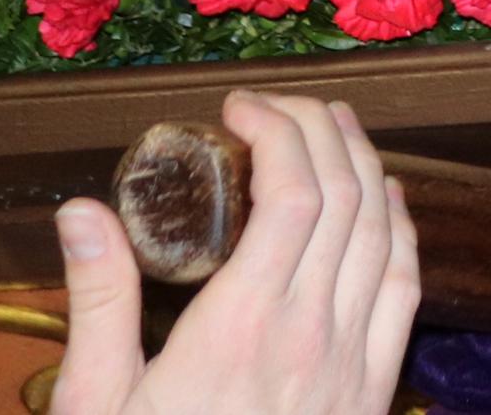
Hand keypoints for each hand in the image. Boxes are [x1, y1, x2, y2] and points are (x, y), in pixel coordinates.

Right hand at [52, 92, 419, 414]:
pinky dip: (400, 227)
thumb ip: (99, 301)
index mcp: (242, 327)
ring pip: (386, 231)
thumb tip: (82, 208)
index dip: (279, 126)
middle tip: (276, 106)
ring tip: (330, 126)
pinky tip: (382, 201)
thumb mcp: (96, 403)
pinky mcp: (375, 389)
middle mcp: (314, 334)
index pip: (294, 191)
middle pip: (348, 195)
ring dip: (365, 164)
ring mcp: (355, 362)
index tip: (237, 106)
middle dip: (321, 127)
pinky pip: (408, 287)